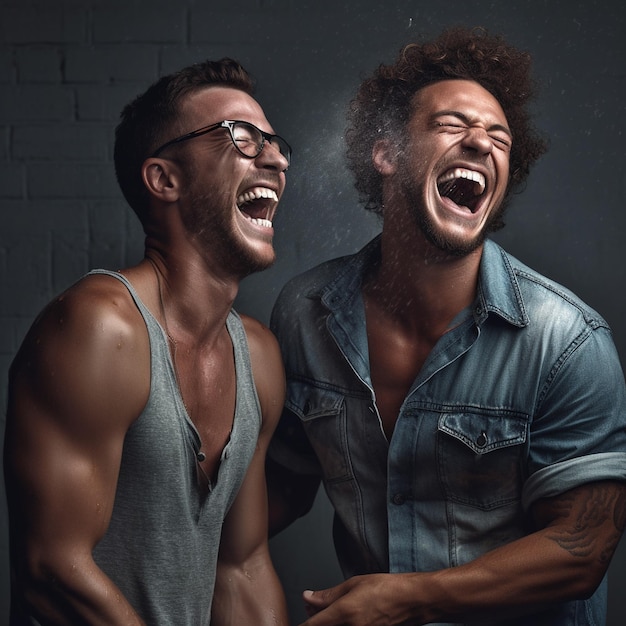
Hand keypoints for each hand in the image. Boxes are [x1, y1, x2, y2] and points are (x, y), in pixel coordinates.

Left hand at [299, 574, 417, 625]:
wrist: (412, 601)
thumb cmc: (387, 589)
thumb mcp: (354, 584)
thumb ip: (328, 595)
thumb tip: (307, 597)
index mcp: (344, 614)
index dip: (303, 624)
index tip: (296, 620)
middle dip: (314, 620)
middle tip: (312, 608)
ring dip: (326, 623)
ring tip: (328, 611)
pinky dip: (338, 624)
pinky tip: (342, 616)